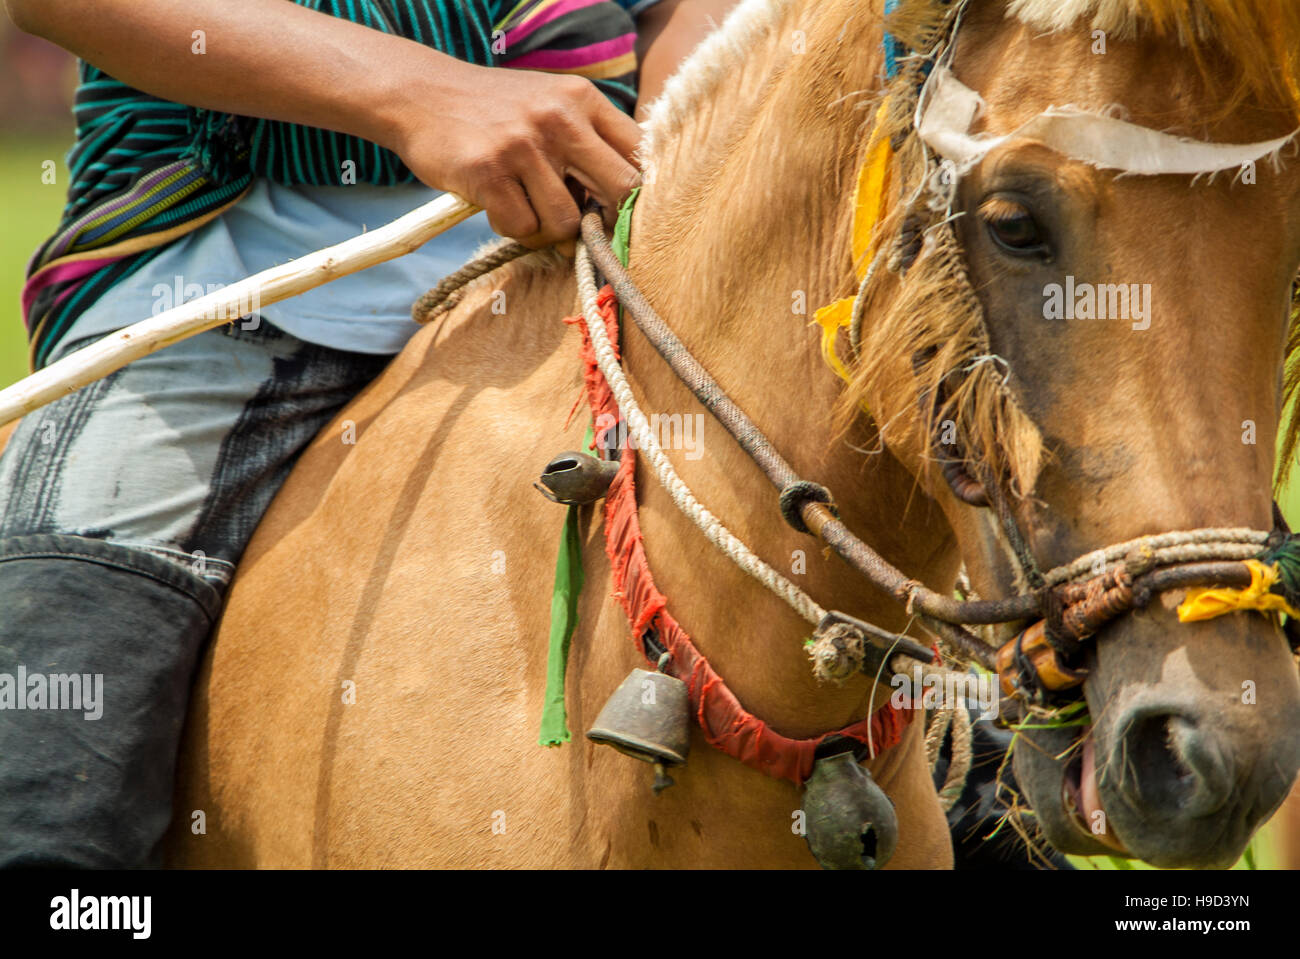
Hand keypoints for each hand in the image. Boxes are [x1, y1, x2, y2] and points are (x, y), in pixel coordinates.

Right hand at [389, 60, 641, 248]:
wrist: (419, 94)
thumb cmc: (492, 110)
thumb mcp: (548, 103)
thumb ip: (587, 139)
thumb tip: (624, 204)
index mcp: (582, 99)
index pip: (639, 154)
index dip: (637, 194)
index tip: (618, 210)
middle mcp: (560, 119)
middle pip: (621, 192)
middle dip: (605, 220)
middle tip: (582, 226)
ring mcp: (524, 146)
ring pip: (567, 222)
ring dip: (547, 230)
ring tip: (526, 209)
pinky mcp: (490, 173)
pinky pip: (522, 228)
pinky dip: (512, 229)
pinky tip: (497, 206)